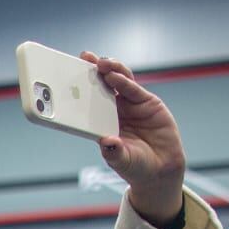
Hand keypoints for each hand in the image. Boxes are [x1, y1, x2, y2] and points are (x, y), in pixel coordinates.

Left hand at [83, 51, 186, 224]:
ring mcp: (130, 105)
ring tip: (100, 63)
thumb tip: (107, 143)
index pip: (87, 103)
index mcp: (101, 124)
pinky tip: (114, 76)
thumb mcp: (123, 162)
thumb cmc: (136, 166)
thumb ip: (115, 153)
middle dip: (92, 72)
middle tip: (84, 59)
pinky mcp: (146, 102)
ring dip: (109, 70)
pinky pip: (133, 89)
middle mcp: (113, 111)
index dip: (78, 91)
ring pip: (118, 82)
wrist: (162, 169)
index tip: (67, 79)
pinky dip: (124, 81)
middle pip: (101, 87)